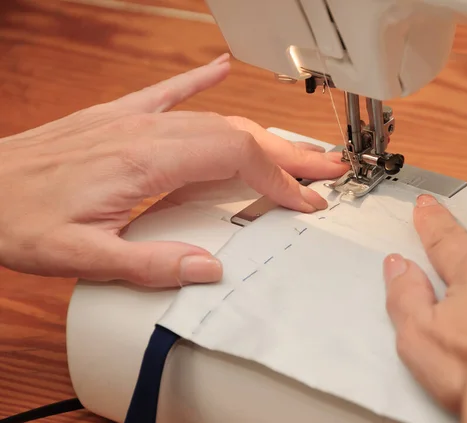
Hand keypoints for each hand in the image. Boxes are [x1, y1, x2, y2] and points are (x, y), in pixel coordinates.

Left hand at [0, 53, 347, 287]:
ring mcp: (133, 119)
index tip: (304, 202)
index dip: (278, 180)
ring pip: (215, 117)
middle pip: (237, 134)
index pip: (236, 158)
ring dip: (262, 133)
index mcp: (144, 160)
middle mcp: (144, 131)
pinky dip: (199, 79)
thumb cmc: (16, 217)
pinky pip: (168, 91)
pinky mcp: (118, 117)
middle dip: (288, 155)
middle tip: (326, 170)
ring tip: (296, 149)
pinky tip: (219, 68)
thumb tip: (207, 267)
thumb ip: (148, 265)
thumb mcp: (79, 256)